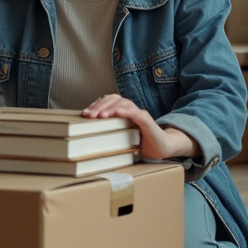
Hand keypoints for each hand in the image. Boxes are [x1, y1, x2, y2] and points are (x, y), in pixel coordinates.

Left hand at [82, 94, 196, 160]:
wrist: (162, 148)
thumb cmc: (141, 142)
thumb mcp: (122, 135)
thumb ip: (111, 130)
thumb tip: (90, 131)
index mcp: (124, 111)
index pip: (109, 100)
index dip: (96, 104)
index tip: (85, 113)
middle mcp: (132, 109)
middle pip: (114, 99)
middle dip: (99, 106)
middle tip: (89, 115)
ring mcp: (139, 114)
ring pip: (124, 104)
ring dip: (110, 108)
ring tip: (100, 115)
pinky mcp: (147, 121)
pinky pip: (135, 113)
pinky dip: (125, 111)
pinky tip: (116, 112)